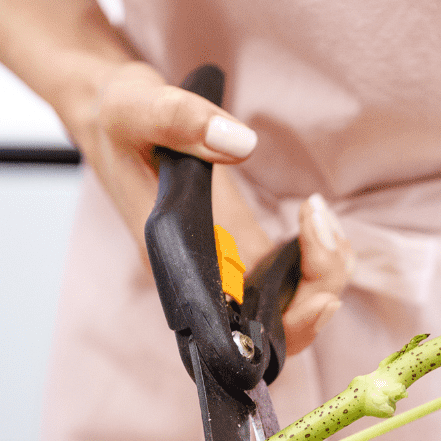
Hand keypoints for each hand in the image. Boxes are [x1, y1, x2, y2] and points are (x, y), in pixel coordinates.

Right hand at [60, 61, 350, 355]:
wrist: (116, 117)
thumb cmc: (118, 119)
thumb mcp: (136, 108)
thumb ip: (182, 120)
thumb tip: (241, 143)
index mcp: (174, 266)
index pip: (238, 330)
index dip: (288, 320)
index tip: (315, 274)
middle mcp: (203, 281)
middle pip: (276, 331)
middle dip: (318, 292)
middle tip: (319, 225)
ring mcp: (226, 268)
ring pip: (291, 308)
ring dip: (325, 272)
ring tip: (316, 213)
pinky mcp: (241, 248)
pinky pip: (291, 278)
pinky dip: (318, 257)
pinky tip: (314, 214)